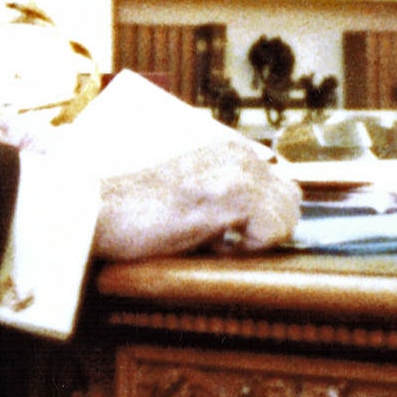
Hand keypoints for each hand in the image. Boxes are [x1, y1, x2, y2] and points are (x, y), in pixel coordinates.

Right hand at [90, 127, 300, 257]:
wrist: (104, 213)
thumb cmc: (142, 214)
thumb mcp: (197, 196)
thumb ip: (231, 201)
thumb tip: (267, 227)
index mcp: (231, 150)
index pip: (282, 185)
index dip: (265, 218)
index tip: (233, 235)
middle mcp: (239, 154)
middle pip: (292, 199)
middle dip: (268, 228)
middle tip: (227, 242)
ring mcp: (238, 172)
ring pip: (288, 215)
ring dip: (258, 238)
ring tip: (217, 242)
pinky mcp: (233, 195)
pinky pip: (273, 229)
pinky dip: (249, 246)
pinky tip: (214, 244)